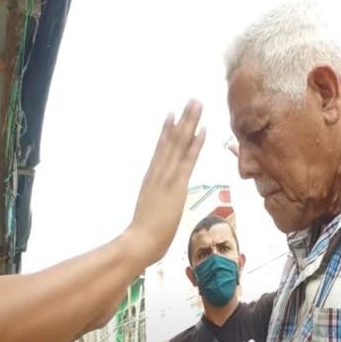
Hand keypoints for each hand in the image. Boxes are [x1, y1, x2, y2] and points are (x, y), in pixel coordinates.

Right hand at [127, 99, 204, 263]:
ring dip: (189, 123)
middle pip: (172, 141)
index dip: (168, 131)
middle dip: (183, 120)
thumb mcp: (150, 213)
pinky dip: (194, 144)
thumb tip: (161, 203)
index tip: (174, 115)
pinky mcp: (176, 185)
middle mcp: (158, 173)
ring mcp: (166, 177)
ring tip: (196, 105)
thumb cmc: (143, 234)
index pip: (162, 150)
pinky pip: (187, 160)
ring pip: (179, 145)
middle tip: (192, 100)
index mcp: (151, 179)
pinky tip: (202, 130)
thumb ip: (156, 203)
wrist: (139, 241)